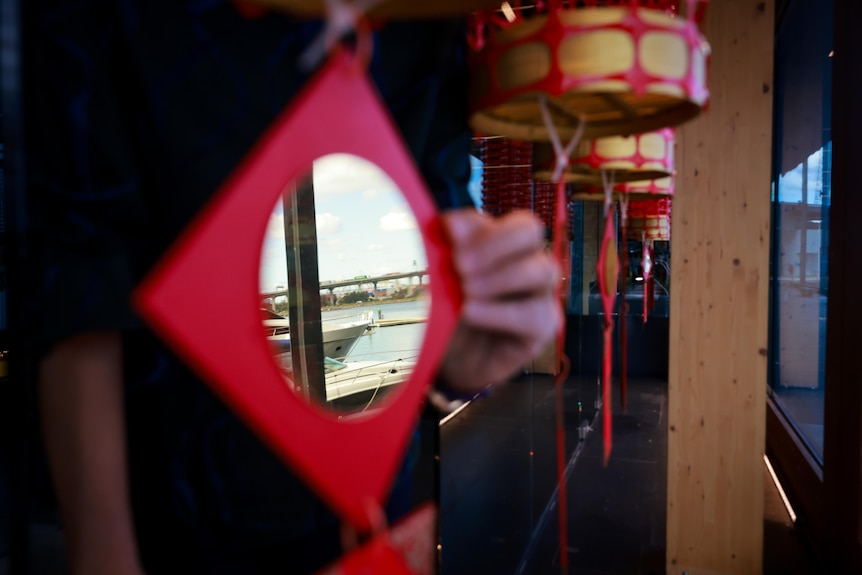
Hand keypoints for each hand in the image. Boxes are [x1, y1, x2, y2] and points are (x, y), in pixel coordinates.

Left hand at [437, 208, 562, 394]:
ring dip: (499, 277)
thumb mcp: (441, 278)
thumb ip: (450, 247)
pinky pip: (534, 313)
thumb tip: (453, 222)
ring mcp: (542, 294)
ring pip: (542, 269)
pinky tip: (471, 312)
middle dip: (494, 246)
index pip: (516, 221)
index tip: (452, 246)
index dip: (487, 230)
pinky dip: (498, 311)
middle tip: (460, 266)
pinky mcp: (544, 327)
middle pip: (532, 232)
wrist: (450, 358)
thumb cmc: (450, 312)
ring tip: (466, 292)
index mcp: (507, 244)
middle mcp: (530, 262)